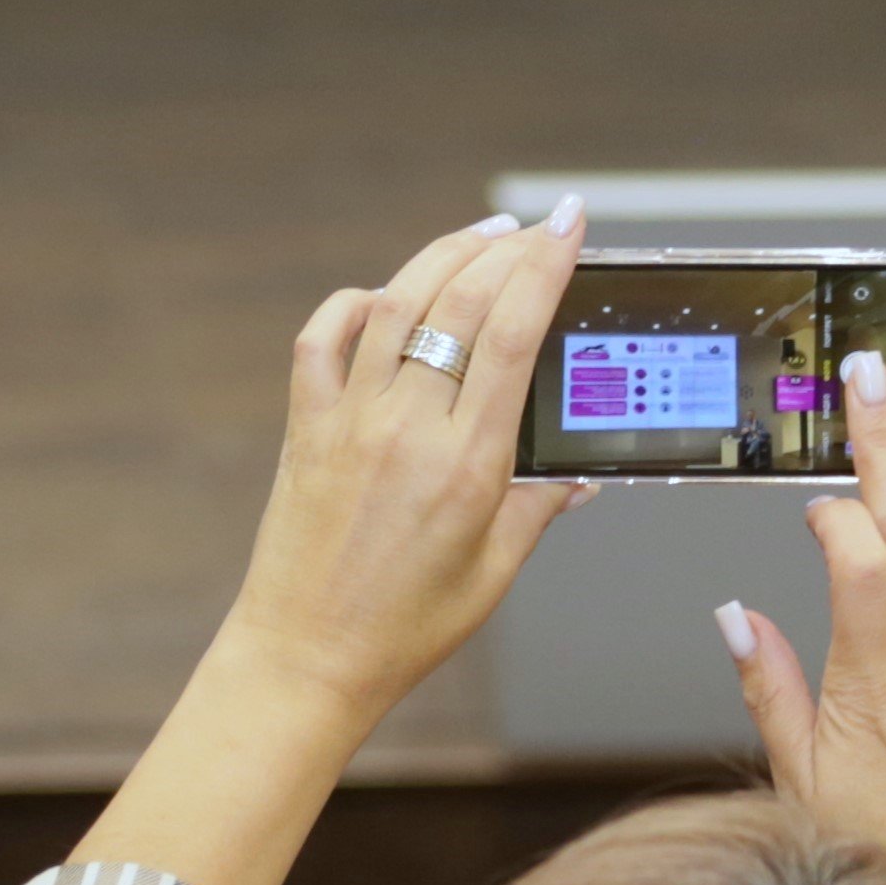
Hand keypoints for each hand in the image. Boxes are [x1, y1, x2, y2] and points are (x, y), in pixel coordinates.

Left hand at [67, 199, 589, 884]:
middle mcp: (406, 427)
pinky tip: (386, 293)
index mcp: (466, 465)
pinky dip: (357, 301)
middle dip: (508, 247)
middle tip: (539, 226)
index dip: (545, 267)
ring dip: (444, 254)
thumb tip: (579, 473)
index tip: (569, 227)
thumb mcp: (495, 571)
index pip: (513, 335)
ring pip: (396, 300)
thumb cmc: (403, 628)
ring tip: (483, 233)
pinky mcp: (306, 425)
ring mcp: (349, 419)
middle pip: (460, 300)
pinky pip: (325, 336)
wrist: (306, 657)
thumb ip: (539, 507)